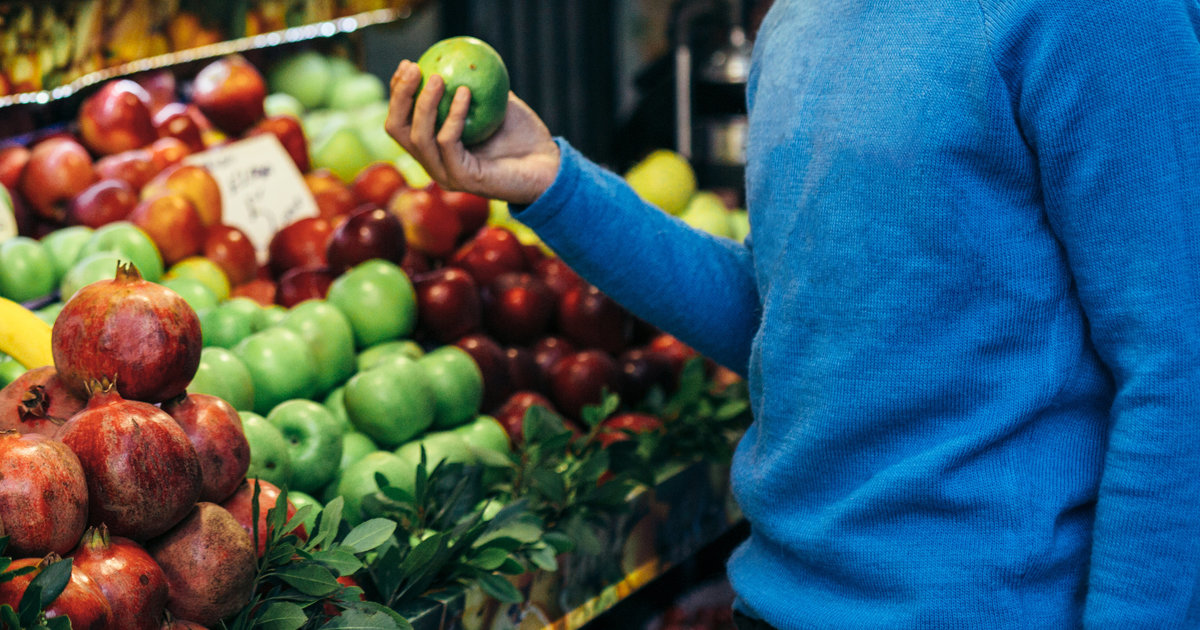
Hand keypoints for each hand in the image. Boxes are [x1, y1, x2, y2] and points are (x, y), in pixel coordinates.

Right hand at [385, 59, 560, 205]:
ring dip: (424, 103)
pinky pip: (448, 142)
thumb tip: (453, 55)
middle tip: (413, 68)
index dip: (398, 91)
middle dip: (399, 96)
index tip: (409, 63)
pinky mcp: (462, 179)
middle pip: (397, 129)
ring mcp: (445, 174)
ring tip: (437, 77)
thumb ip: (472, 84)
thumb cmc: (523, 135)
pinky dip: (453, 115)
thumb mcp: (493, 103)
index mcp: (433, 147)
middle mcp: (433, 163)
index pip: (402, 120)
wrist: (548, 167)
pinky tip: (465, 93)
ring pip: (418, 137)